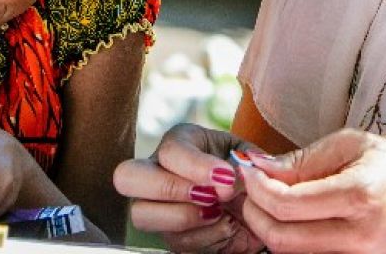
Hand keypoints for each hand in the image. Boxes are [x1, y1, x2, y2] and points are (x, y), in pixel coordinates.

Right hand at [113, 123, 266, 252]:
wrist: (258, 206)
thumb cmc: (249, 174)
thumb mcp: (251, 159)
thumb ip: (248, 161)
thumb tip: (240, 168)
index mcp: (180, 143)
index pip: (170, 150)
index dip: (196, 166)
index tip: (227, 178)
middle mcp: (157, 171)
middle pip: (128, 176)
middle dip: (170, 188)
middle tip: (211, 196)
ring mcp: (157, 206)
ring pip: (142, 214)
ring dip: (184, 217)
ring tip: (219, 213)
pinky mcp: (168, 235)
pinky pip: (174, 241)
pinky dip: (204, 238)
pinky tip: (224, 227)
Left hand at [234, 129, 385, 253]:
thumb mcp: (353, 144)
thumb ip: (303, 160)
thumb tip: (259, 169)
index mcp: (359, 196)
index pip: (287, 205)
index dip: (257, 189)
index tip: (248, 171)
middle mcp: (359, 236)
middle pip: (281, 240)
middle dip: (254, 214)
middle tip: (250, 190)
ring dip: (270, 228)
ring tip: (269, 201)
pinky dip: (292, 239)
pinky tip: (292, 218)